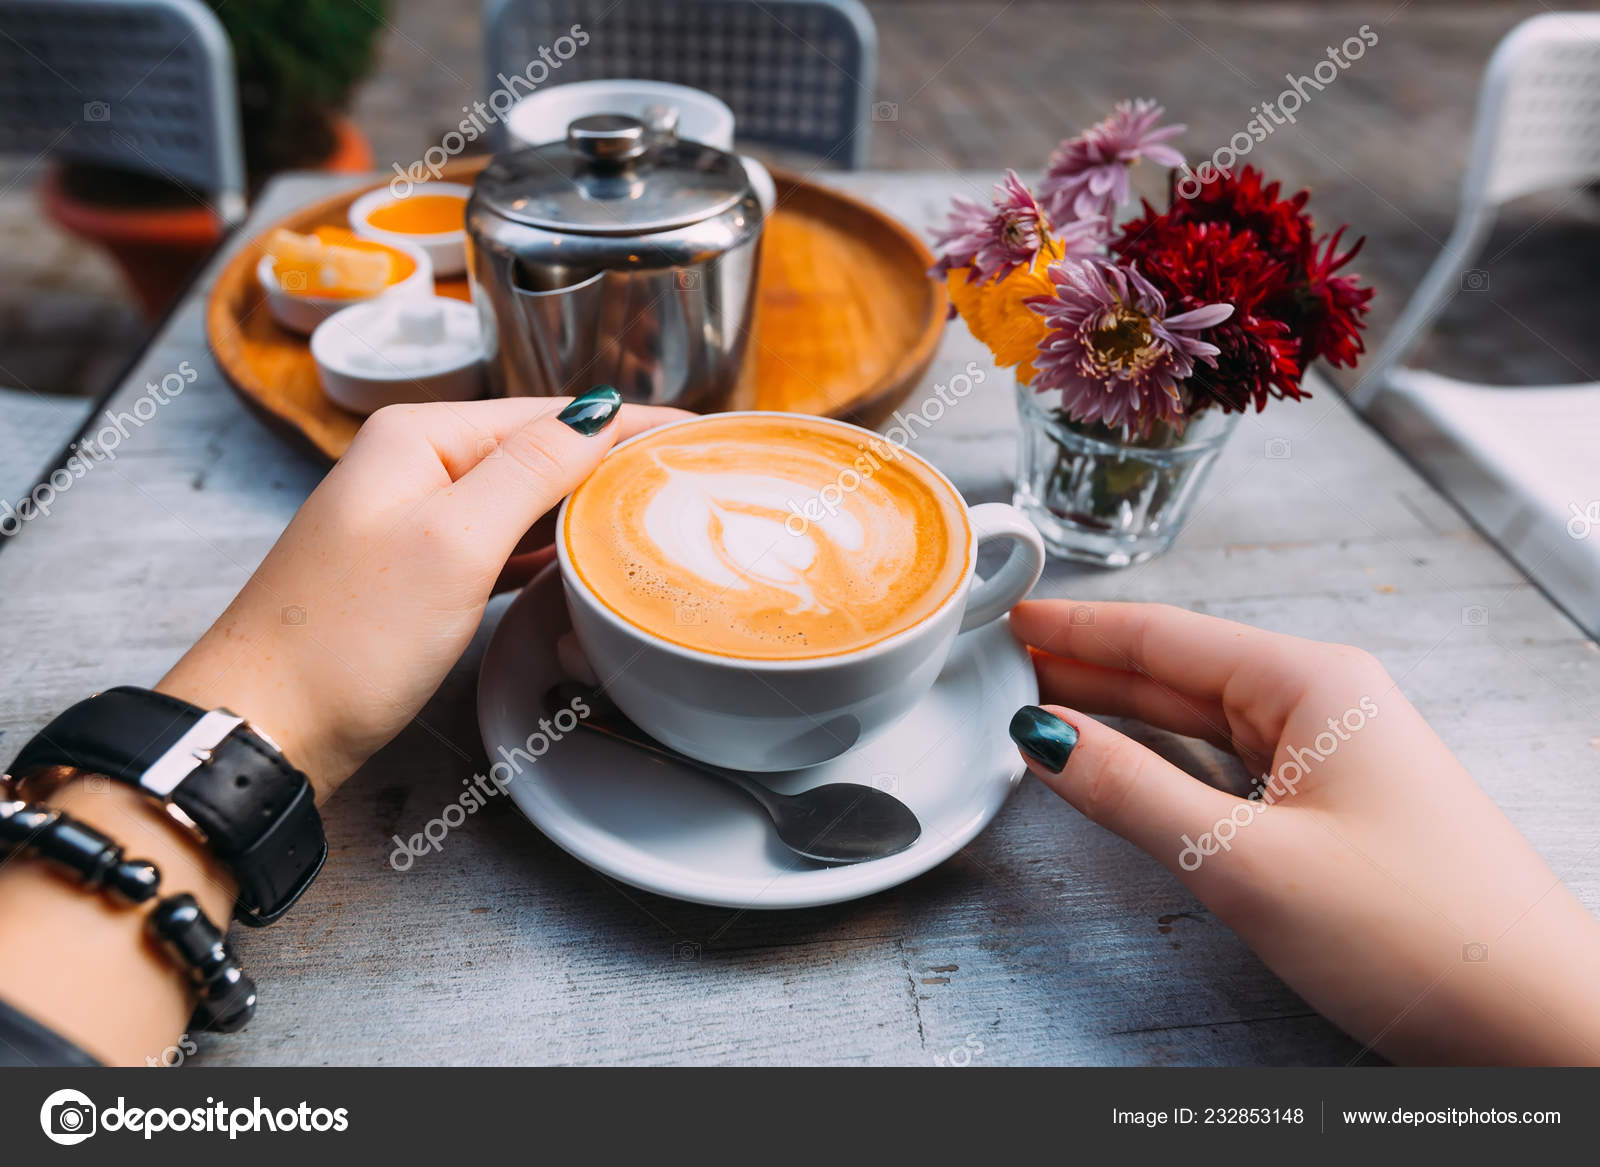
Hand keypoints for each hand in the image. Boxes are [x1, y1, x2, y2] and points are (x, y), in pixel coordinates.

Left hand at [158, 394, 687, 796]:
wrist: (263, 723)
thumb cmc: (347, 638)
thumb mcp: (454, 541)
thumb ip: (530, 470)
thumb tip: (598, 412)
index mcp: (420, 437)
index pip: (547, 413)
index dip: (625, 423)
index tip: (696, 431)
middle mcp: (413, 467)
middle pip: (535, 449)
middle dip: (609, 459)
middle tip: (688, 474)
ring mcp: (410, 523)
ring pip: (519, 498)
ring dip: (580, 503)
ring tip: (650, 509)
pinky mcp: (413, 576)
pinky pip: (496, 544)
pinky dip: (543, 546)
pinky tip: (580, 556)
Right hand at [1007, 599, 1599, 1064]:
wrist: (1539, 1021)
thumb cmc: (1422, 935)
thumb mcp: (1246, 862)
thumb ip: (1133, 792)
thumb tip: (1044, 738)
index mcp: (1312, 684)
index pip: (1165, 635)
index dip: (1078, 626)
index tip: (1011, 614)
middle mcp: (1326, 703)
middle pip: (1180, 669)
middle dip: (1090, 664)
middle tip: (1005, 661)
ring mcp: (1334, 754)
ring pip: (1203, 717)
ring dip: (1124, 711)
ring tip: (1046, 700)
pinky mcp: (1336, 806)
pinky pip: (1231, 762)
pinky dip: (1168, 758)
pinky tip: (1128, 760)